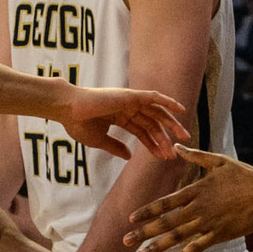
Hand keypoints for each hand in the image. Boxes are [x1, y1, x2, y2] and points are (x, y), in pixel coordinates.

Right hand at [55, 84, 188, 161]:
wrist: (68, 110)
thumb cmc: (78, 124)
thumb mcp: (99, 140)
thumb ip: (115, 147)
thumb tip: (130, 156)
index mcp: (118, 117)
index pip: (141, 132)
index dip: (153, 145)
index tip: (163, 157)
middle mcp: (126, 107)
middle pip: (151, 123)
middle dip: (165, 137)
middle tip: (177, 152)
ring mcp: (128, 100)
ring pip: (155, 112)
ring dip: (171, 124)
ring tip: (184, 137)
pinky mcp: (130, 95)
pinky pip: (153, 96)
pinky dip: (167, 101)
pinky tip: (180, 110)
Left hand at [124, 148, 252, 251]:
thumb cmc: (244, 175)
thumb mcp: (218, 161)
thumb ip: (195, 155)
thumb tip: (177, 146)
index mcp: (196, 190)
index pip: (165, 203)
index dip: (147, 211)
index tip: (131, 219)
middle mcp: (198, 207)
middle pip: (165, 222)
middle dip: (143, 232)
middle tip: (125, 240)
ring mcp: (208, 222)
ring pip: (177, 236)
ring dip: (157, 246)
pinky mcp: (220, 233)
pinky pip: (199, 246)